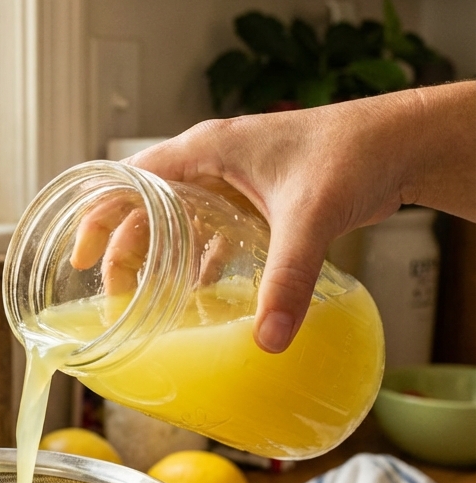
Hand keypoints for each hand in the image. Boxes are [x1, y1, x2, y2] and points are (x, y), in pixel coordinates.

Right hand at [73, 84, 475, 351]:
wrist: (401, 143)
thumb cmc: (352, 153)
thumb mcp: (310, 219)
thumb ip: (287, 279)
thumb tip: (269, 339)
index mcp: (207, 149)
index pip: (130, 180)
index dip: (100, 216)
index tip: (80, 255)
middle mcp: (213, 161)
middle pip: (147, 206)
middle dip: (125, 249)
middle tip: (114, 295)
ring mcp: (236, 180)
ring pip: (179, 220)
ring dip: (160, 257)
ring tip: (145, 300)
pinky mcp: (259, 200)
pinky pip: (214, 231)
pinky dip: (200, 260)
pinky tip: (198, 293)